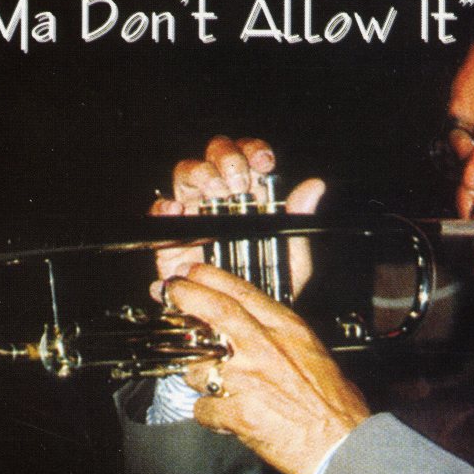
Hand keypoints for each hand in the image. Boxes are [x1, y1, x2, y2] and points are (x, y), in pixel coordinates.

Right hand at [150, 135, 324, 293]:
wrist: (241, 322)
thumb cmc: (269, 287)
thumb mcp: (293, 255)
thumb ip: (300, 220)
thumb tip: (313, 187)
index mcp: (252, 195)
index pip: (248, 156)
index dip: (254, 151)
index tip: (264, 163)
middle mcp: (222, 197)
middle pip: (215, 155)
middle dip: (227, 158)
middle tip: (238, 181)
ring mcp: (195, 212)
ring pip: (187, 172)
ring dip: (201, 173)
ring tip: (215, 192)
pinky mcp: (171, 236)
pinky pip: (159, 212)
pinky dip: (165, 206)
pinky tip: (179, 209)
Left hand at [164, 264, 370, 473]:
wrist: (344, 445)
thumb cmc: (333, 404)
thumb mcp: (312, 352)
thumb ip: (279, 336)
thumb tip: (252, 326)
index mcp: (287, 330)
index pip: (241, 292)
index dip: (209, 278)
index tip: (189, 272)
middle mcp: (265, 349)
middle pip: (215, 310)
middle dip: (184, 295)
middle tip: (164, 291)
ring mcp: (249, 380)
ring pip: (199, 366)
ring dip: (196, 374)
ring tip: (210, 383)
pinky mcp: (239, 413)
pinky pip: (203, 409)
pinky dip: (207, 413)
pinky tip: (221, 417)